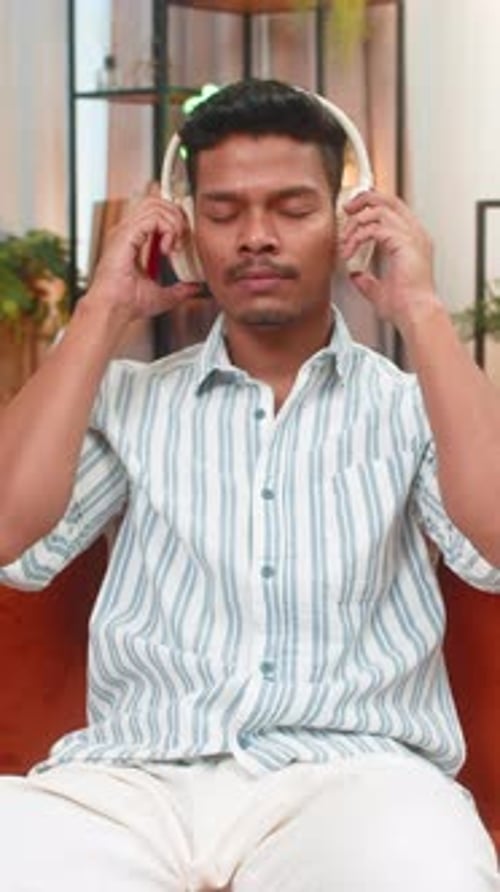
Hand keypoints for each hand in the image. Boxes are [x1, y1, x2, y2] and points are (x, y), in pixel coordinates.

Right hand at [85, 186, 202, 322]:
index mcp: (132, 239)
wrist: (113, 310)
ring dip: (173, 222)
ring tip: (175, 244)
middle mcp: (127, 231)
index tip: (182, 241)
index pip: (154, 212)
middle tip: (181, 240)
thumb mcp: (162, 295)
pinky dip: (167, 229)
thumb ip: (180, 289)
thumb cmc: (128, 304)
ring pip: (156, 205)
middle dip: (176, 217)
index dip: (173, 219)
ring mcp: (125, 230)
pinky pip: (153, 217)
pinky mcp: (126, 234)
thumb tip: (195, 287)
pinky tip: (167, 248)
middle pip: (156, 202)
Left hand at [339, 191, 439, 333]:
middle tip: (346, 210)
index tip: (351, 215)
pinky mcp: (404, 242)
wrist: (416, 315)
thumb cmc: (405, 307)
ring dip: (356, 222)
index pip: (393, 209)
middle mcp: (415, 233)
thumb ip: (368, 281)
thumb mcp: (380, 291)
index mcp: (414, 240)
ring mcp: (412, 236)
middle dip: (363, 200)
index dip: (371, 206)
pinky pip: (374, 228)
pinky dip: (357, 237)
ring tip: (345, 241)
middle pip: (388, 199)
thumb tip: (356, 276)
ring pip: (378, 210)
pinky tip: (348, 251)